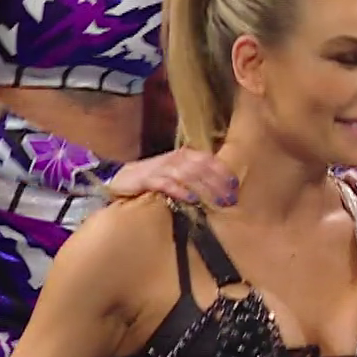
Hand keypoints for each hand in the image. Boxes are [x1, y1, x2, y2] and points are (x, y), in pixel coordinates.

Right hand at [106, 148, 237, 206]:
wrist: (121, 177)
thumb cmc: (155, 177)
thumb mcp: (177, 173)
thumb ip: (195, 176)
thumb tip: (219, 189)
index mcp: (185, 155)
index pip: (209, 160)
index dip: (223, 172)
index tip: (235, 186)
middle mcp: (175, 158)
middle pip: (202, 168)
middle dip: (218, 183)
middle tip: (230, 199)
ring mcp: (162, 168)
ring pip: (188, 175)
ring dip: (204, 188)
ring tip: (217, 202)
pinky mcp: (148, 179)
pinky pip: (168, 184)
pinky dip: (181, 190)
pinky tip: (192, 199)